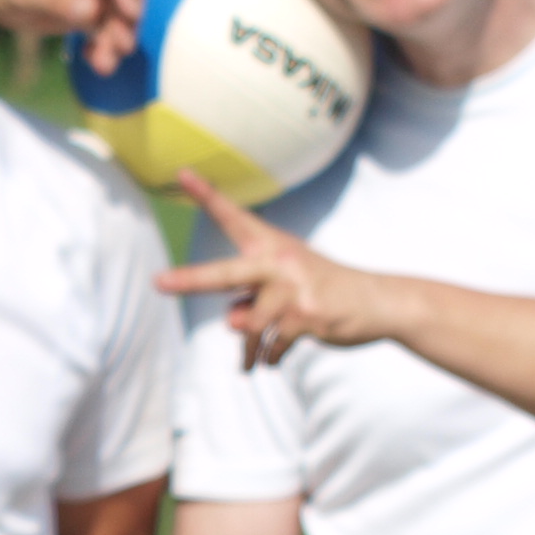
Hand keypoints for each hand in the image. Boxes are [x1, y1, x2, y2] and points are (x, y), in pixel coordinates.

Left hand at [0, 0, 148, 75]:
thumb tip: (93, 9)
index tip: (132, 15)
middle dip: (126, 19)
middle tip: (120, 48)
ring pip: (119, 15)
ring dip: (116, 40)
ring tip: (103, 65)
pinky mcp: (89, 9)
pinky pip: (107, 29)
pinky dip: (104, 46)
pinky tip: (91, 59)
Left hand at [155, 171, 381, 366]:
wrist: (377, 302)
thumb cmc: (322, 290)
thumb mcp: (284, 287)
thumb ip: (249, 299)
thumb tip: (232, 322)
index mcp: (272, 245)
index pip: (234, 217)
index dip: (207, 196)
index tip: (182, 173)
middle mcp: (280, 261)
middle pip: (225, 275)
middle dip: (189, 281)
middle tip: (157, 283)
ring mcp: (294, 289)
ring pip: (248, 325)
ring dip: (249, 348)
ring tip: (252, 359)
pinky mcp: (308, 316)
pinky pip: (271, 345)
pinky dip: (269, 358)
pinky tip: (273, 360)